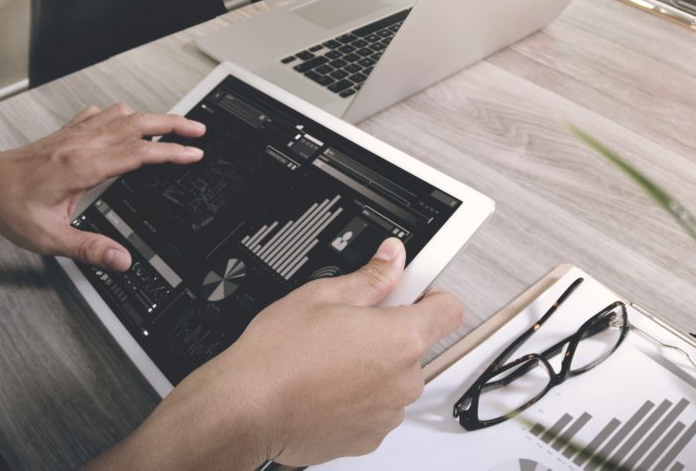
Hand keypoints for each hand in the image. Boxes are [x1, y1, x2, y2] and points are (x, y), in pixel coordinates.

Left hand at [0, 105, 205, 270]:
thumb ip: (89, 248)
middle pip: (139, 122)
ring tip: (172, 125)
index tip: (195, 153)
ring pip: (122, 114)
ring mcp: (74, 134)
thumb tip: (121, 260)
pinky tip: (125, 121)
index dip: (172, 152)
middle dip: (174, 124)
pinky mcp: (65, 133)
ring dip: (152, 116)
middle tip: (199, 130)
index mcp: (83, 166)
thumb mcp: (49, 237)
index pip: (140, 152)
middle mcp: (82, 143)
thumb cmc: (7, 206)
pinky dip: (121, 115)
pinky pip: (101, 114)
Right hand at [102, 239, 463, 469]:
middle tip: (351, 321)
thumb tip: (392, 258)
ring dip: (373, 366)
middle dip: (390, 330)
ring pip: (394, 378)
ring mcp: (387, 413)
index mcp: (401, 338)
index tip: (414, 289)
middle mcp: (403, 380)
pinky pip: (376, 407)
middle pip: (416, 345)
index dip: (431, 293)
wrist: (245, 409)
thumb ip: (370, 276)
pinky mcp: (368, 437)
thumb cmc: (277, 356)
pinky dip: (358, 396)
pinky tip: (325, 383)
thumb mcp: (322, 295)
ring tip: (330, 356)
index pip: (449, 309)